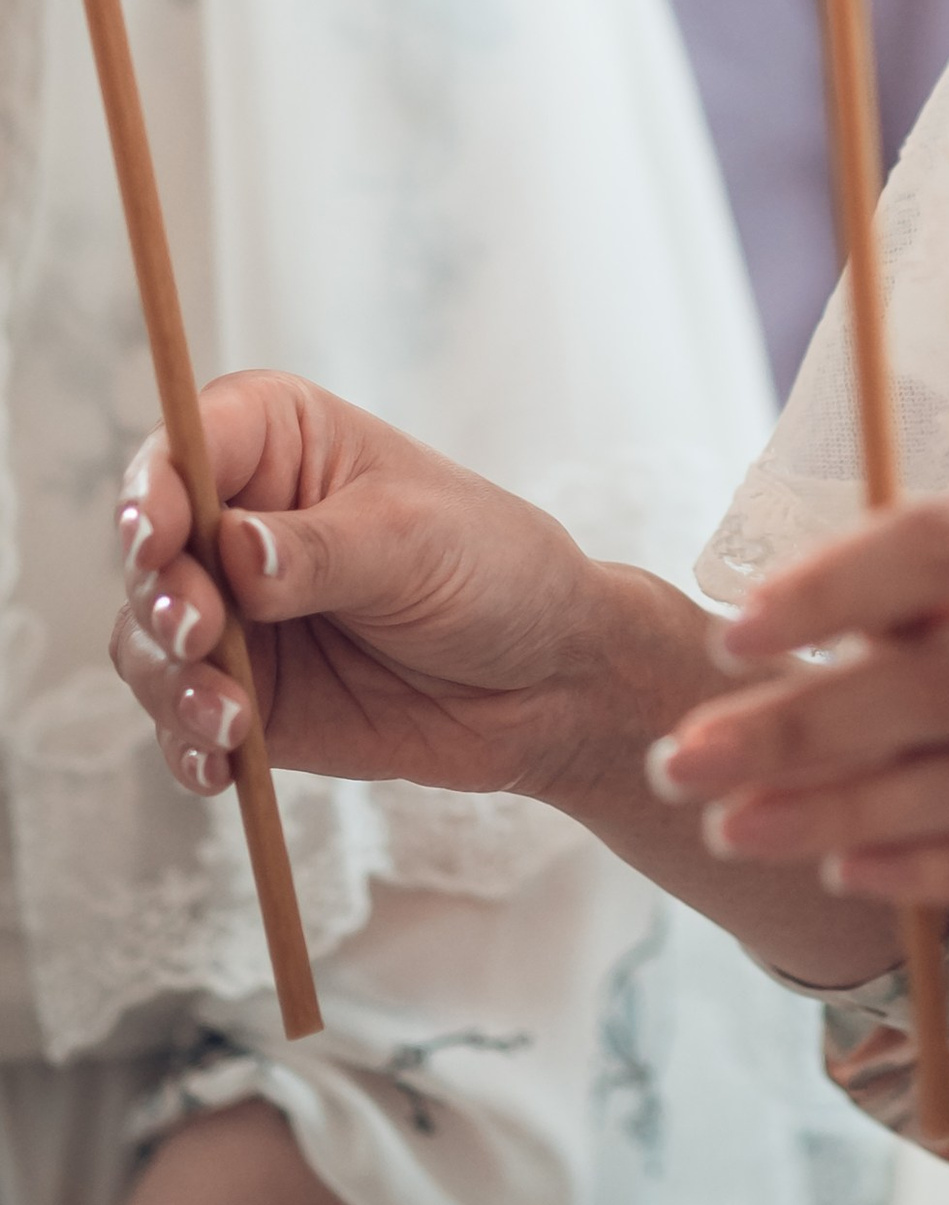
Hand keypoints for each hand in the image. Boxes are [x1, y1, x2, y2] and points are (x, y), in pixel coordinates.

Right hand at [109, 370, 613, 805]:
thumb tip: (232, 553)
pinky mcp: (244, 691)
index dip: (156, 488)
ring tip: (231, 717)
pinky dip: (187, 741)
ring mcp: (235, 611)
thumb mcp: (414, 541)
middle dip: (162, 595)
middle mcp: (239, 519)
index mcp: (281, 441)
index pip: (187, 445)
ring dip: (172, 679)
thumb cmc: (494, 569)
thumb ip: (319, 549)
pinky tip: (223, 763)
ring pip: (147, 638)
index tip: (157, 538)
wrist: (546, 679)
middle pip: (149, 549)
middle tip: (203, 632)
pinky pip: (178, 717)